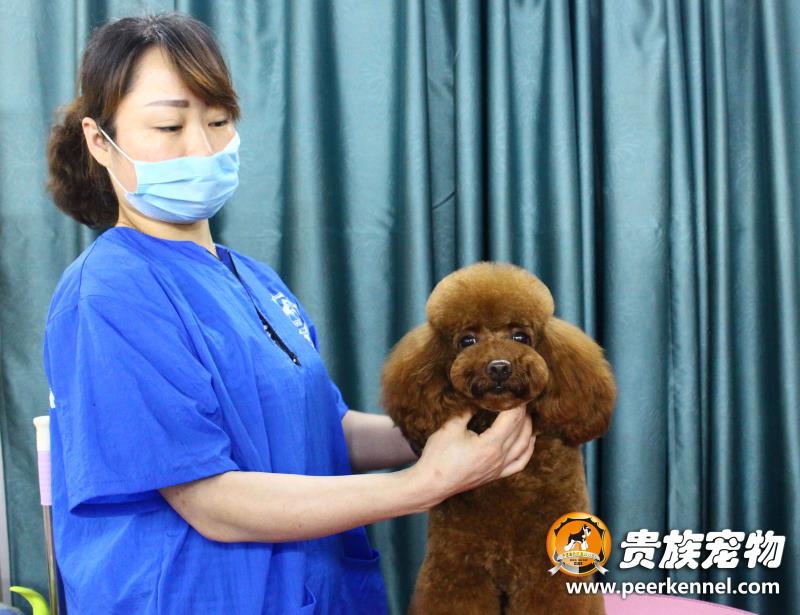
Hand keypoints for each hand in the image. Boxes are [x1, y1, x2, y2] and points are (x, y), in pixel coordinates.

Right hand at [411, 404, 534, 504]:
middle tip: (520, 397)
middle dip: (523, 412)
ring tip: (527, 414)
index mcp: (490, 445)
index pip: (512, 419)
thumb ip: (467, 411)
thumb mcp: (450, 427)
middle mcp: (499, 458)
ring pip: (525, 447)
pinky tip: (529, 441)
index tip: (515, 390)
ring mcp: (499, 469)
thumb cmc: (438, 456)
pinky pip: (520, 463)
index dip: (516, 403)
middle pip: (521, 430)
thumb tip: (478, 398)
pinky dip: (528, 450)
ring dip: (529, 429)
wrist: (431, 484)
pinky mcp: (496, 475)